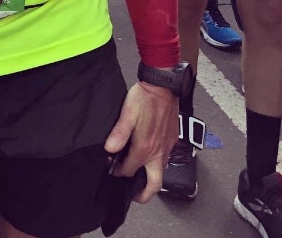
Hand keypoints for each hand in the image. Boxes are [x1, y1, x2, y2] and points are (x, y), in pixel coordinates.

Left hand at [104, 81, 177, 202]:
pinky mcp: (172, 140)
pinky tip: (148, 156)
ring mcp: (167, 147)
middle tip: (134, 195)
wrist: (163, 86)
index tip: (112, 169)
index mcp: (145, 148)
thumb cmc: (144, 98)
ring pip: (161, 172)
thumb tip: (109, 150)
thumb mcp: (127, 114)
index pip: (130, 170)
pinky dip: (157, 165)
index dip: (119, 172)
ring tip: (139, 177)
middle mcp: (159, 152)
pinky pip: (166, 159)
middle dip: (145, 194)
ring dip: (151, 178)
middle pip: (154, 184)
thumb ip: (118, 134)